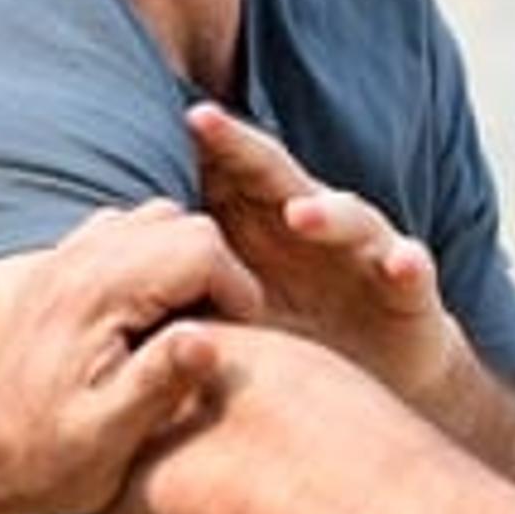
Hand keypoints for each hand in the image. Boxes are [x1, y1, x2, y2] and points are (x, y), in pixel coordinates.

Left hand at [0, 201, 256, 513]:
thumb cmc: (50, 461)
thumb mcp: (109, 437)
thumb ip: (158, 384)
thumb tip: (208, 340)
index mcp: (96, 298)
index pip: (200, 248)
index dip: (237, 291)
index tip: (239, 342)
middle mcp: (77, 264)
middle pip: (184, 223)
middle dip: (220, 272)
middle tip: (220, 334)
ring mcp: (65, 260)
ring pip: (157, 218)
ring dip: (188, 261)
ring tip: (189, 321)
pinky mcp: (60, 269)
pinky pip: (126, 231)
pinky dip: (155, 258)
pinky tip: (153, 313)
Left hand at [185, 102, 477, 407]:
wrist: (376, 394)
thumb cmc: (292, 345)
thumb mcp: (228, 317)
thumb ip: (179, 285)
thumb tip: (103, 267)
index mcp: (268, 231)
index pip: (230, 179)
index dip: (206, 149)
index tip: (171, 119)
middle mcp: (317, 231)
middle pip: (280, 179)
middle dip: (245, 149)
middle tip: (204, 122)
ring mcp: (365, 256)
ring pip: (351, 218)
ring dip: (328, 212)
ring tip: (303, 214)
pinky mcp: (409, 293)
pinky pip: (411, 271)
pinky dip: (406, 264)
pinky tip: (400, 264)